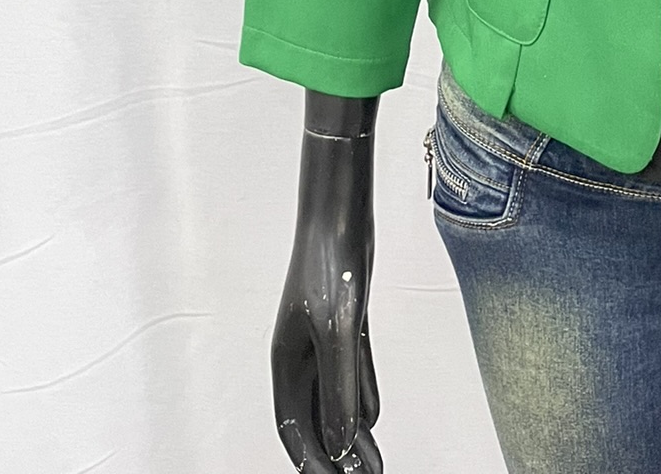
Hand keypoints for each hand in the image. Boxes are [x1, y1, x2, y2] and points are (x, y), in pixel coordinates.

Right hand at [271, 95, 383, 470]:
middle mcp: (301, 353)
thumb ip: (340, 387)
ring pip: (337, 397)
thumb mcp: (338, 330)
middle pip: (317, 417)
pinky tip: (374, 418)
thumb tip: (343, 441)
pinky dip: (361, 395)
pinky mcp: (345, 320)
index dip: (312, 458)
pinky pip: (352, 371)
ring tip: (372, 463)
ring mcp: (323, 337)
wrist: (341, 211)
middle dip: (335, 454)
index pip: (295, 425)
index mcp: (286, 361)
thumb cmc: (329, 261)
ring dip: (353, 432)